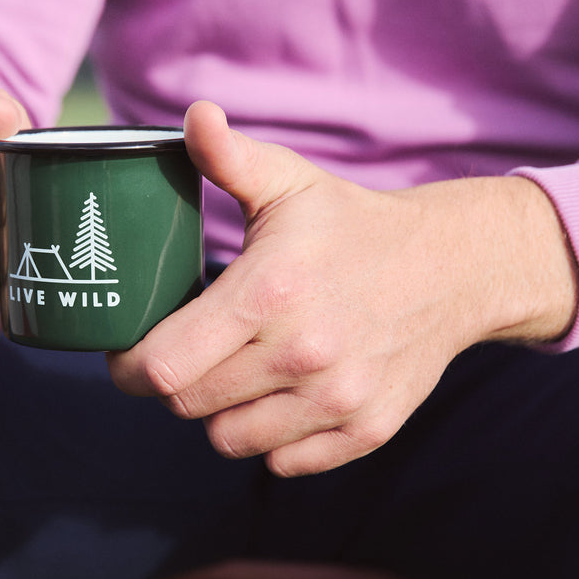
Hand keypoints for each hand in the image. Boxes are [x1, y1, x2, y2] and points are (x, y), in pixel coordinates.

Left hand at [108, 101, 577, 476]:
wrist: (451, 268)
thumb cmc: (351, 224)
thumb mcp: (289, 182)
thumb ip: (229, 157)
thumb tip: (193, 114)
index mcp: (269, 293)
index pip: (162, 366)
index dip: (128, 365)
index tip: (128, 352)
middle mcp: (302, 354)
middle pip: (185, 405)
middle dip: (170, 384)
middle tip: (184, 354)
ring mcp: (338, 400)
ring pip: (228, 440)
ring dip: (219, 411)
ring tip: (234, 372)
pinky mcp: (365, 431)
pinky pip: (282, 464)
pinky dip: (270, 438)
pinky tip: (281, 395)